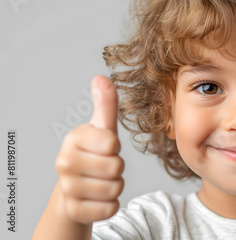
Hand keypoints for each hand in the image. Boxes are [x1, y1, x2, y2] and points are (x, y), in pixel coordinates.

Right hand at [55, 76, 123, 223]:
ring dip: (116, 186)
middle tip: (105, 166)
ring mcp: (68, 188)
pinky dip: (111, 204)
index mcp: (73, 139)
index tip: (105, 148)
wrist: (75, 188)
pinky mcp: (75, 210)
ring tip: (102, 180)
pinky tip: (98, 198)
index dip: (115, 148)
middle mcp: (64, 163)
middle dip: (117, 168)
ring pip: (115, 189)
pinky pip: (110, 208)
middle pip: (116, 168)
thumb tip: (102, 77)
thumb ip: (105, 105)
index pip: (112, 144)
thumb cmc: (93, 153)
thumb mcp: (101, 128)